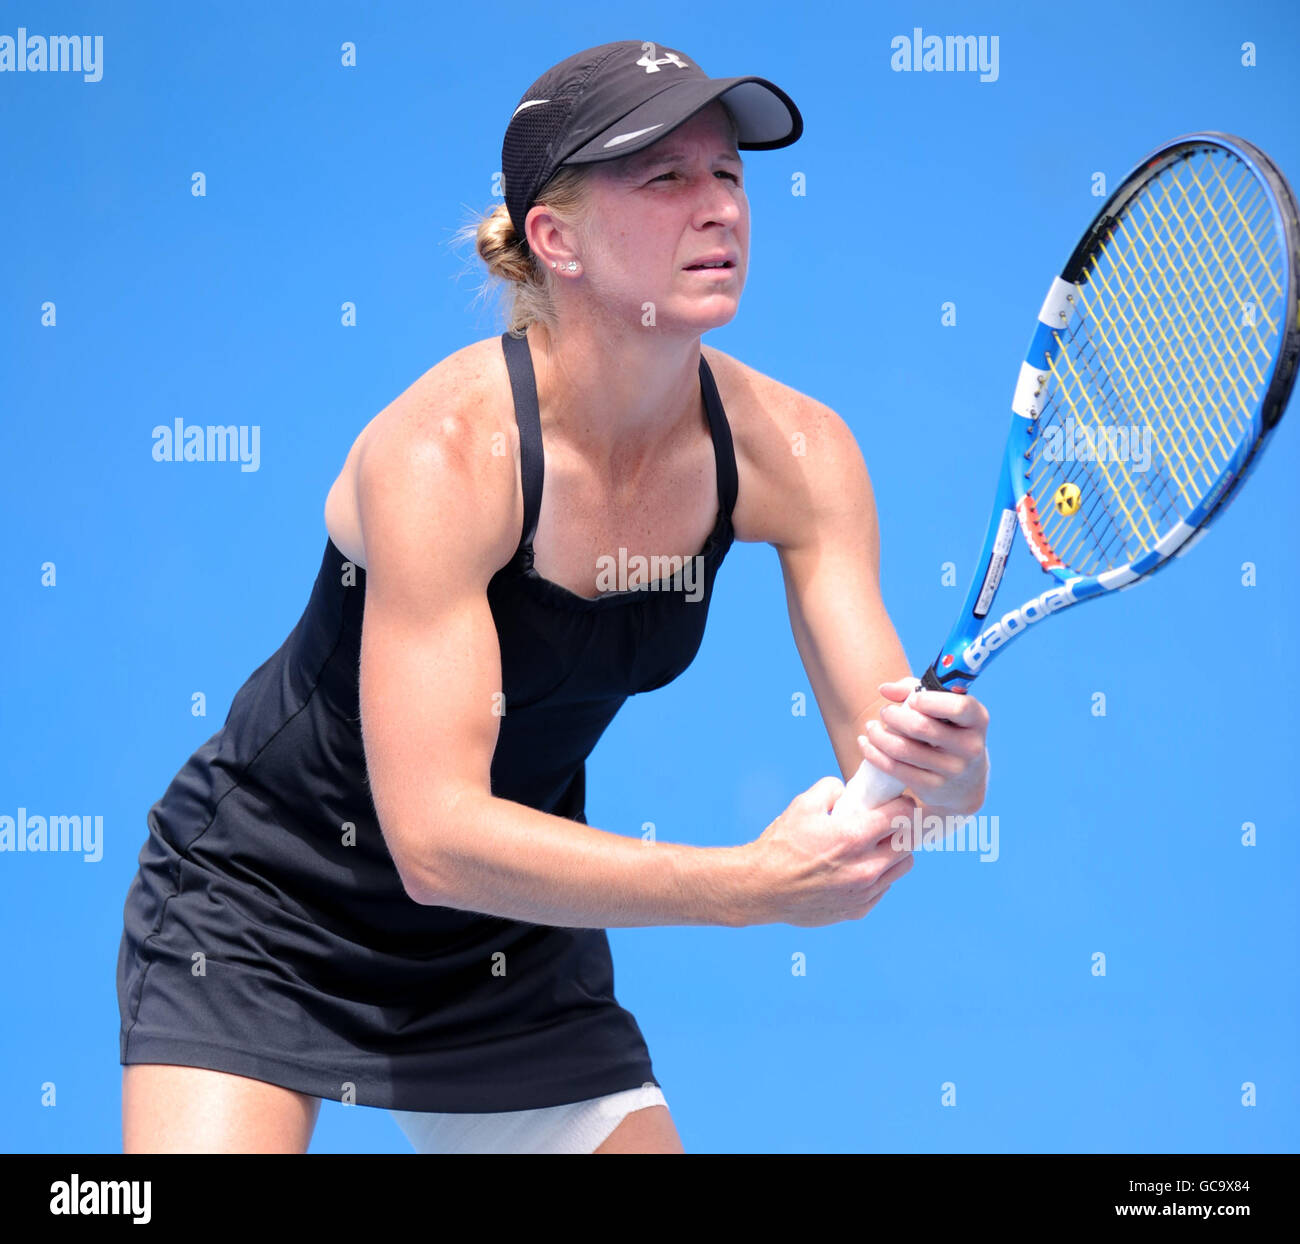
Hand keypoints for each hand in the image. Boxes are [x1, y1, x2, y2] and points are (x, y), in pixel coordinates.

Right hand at [741, 776, 917, 927]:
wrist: (762, 888)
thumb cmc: (781, 846)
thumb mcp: (803, 805)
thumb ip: (831, 789)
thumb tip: (848, 791)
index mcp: (853, 837)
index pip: (903, 816)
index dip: (903, 804)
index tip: (897, 802)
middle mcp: (865, 868)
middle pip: (909, 843)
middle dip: (902, 828)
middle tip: (888, 823)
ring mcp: (864, 892)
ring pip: (902, 867)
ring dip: (894, 853)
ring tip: (876, 846)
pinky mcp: (858, 909)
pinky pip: (885, 887)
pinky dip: (879, 875)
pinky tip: (860, 867)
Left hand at [857, 679, 989, 814]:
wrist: (965, 783)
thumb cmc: (949, 731)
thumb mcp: (943, 708)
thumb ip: (915, 689)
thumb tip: (884, 689)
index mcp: (978, 720)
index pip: (959, 707)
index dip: (929, 701)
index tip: (912, 700)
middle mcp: (970, 746)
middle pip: (920, 727)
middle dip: (893, 716)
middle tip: (885, 712)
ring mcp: (952, 770)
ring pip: (902, 749)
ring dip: (879, 734)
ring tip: (872, 727)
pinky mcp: (932, 787)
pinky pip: (894, 768)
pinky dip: (874, 753)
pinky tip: (866, 743)